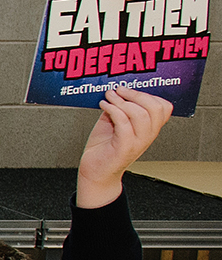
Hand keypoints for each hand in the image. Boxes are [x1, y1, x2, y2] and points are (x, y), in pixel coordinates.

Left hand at [75, 86, 170, 205]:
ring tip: (108, 97)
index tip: (130, 89)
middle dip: (136, 94)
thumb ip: (120, 108)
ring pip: (140, 114)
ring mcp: (137, 142)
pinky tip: (104, 105)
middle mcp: (147, 136)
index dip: (149, 94)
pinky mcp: (124, 147)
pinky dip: (112, 110)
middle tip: (119, 90)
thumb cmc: (104, 147)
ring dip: (121, 101)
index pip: (164, 108)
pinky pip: (123, 123)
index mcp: (149, 128)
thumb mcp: (114, 122)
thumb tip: (118, 91)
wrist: (95, 171)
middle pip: (155, 108)